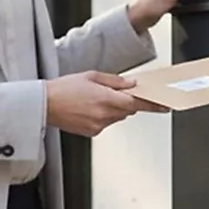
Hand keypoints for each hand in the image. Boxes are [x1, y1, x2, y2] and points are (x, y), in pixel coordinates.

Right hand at [45, 71, 166, 136]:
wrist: (43, 105)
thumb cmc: (64, 88)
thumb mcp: (92, 76)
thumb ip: (115, 81)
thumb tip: (132, 84)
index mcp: (106, 98)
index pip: (137, 103)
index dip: (152, 104)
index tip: (164, 106)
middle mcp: (105, 114)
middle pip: (129, 110)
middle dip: (126, 101)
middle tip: (114, 93)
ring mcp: (99, 125)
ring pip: (118, 117)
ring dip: (114, 108)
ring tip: (94, 99)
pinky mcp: (92, 132)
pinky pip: (106, 123)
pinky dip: (104, 116)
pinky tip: (88, 108)